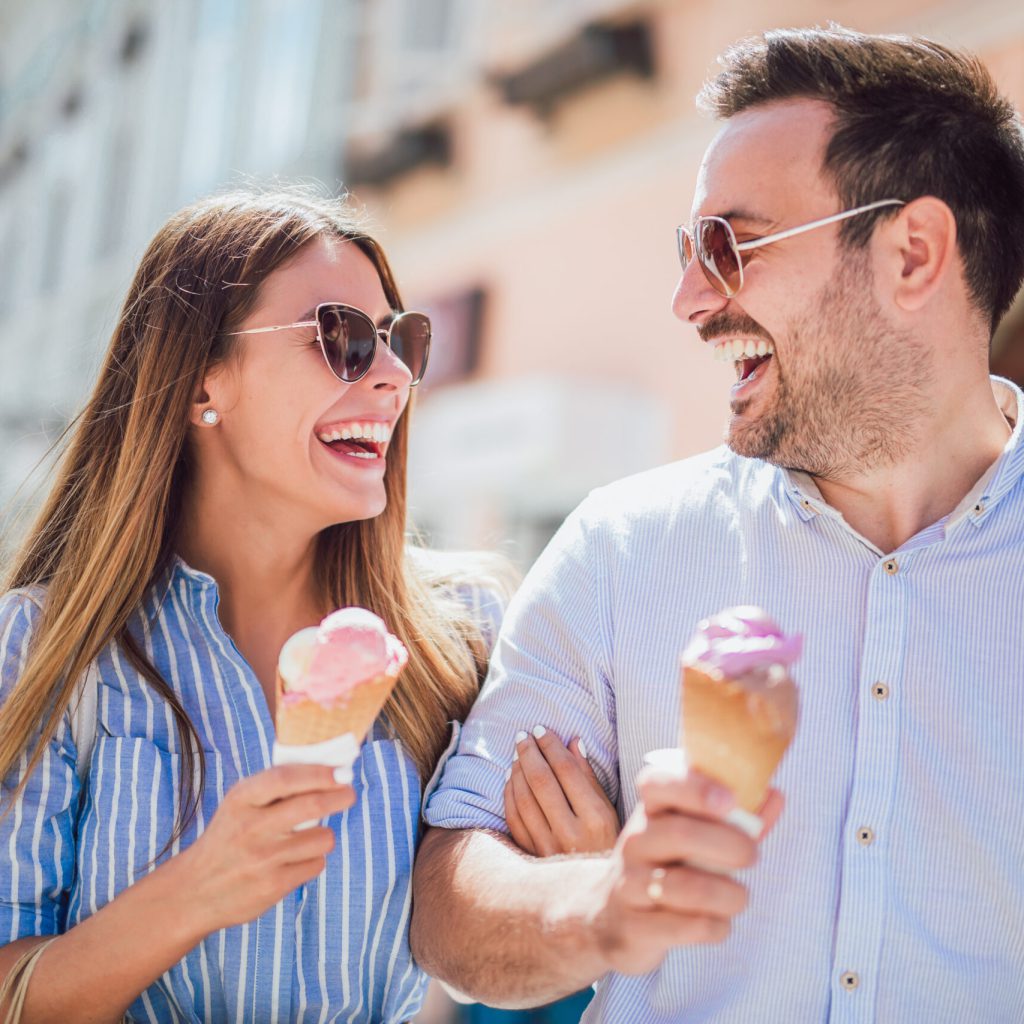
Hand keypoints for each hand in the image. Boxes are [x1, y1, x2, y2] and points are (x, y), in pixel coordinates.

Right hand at [177, 764, 355, 931]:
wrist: (194, 891)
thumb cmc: (229, 837)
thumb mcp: (239, 805)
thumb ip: (274, 787)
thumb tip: (327, 769)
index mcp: (241, 800)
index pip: (285, 778)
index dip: (319, 773)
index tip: (341, 771)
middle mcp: (251, 827)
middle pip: (311, 805)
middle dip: (340, 796)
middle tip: (349, 794)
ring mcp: (262, 859)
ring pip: (322, 838)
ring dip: (325, 835)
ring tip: (311, 837)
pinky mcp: (273, 886)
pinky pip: (315, 865)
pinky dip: (313, 860)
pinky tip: (296, 861)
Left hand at [505, 729, 618, 855]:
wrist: (596, 889)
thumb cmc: (607, 843)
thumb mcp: (609, 810)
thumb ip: (589, 776)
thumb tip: (574, 742)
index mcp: (596, 818)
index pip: (567, 771)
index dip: (551, 746)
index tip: (542, 730)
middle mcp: (571, 833)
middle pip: (542, 782)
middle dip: (530, 753)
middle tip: (523, 736)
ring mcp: (549, 847)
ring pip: (524, 799)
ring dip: (517, 771)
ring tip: (517, 753)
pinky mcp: (533, 856)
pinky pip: (514, 819)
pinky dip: (509, 795)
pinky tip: (511, 778)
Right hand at [588, 764, 782, 975]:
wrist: (611, 916)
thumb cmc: (666, 865)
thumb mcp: (691, 833)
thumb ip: (736, 818)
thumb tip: (775, 794)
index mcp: (650, 810)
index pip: (658, 783)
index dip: (695, 788)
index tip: (730, 801)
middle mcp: (635, 841)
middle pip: (680, 834)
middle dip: (730, 846)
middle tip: (753, 856)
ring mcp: (630, 884)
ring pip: (687, 887)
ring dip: (730, 895)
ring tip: (739, 897)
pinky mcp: (634, 926)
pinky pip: (688, 927)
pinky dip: (717, 926)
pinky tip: (718, 922)